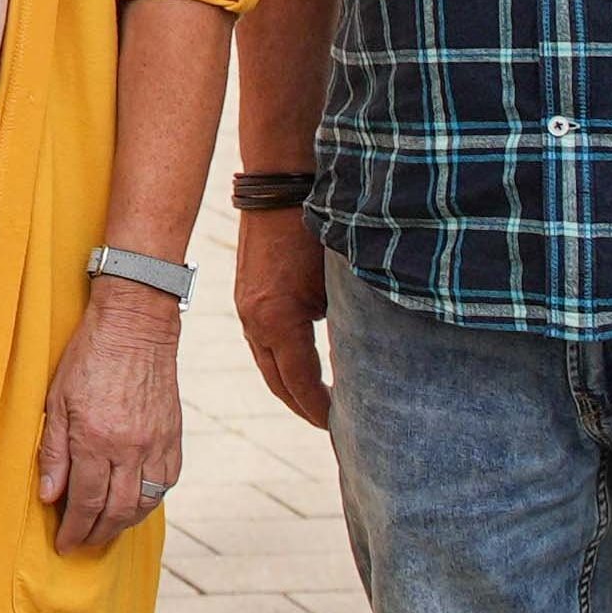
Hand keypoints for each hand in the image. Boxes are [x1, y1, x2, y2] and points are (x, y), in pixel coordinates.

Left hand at [38, 279, 185, 549]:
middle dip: (96, 534)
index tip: (63, 544)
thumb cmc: (88, 358)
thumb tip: (50, 497)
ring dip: (123, 524)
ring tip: (104, 531)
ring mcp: (156, 445)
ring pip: (143, 503)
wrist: (136, 326)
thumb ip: (53, 451)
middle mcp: (130, 448)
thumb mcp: (56, 400)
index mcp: (95, 440)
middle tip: (81, 544)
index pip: (85, 502)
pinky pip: (165, 484)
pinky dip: (149, 503)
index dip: (74, 529)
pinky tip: (134, 506)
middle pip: (116, 511)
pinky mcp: (174, 438)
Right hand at [235, 206, 332, 430]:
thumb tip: (366, 364)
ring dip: (291, 385)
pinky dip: (282, 361)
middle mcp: (254, 320)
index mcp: (277, 321)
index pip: (300, 384)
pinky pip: (262, 342)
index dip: (321, 410)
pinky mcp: (246, 295)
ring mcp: (246, 307)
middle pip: (277, 382)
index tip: (344, 427)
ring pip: (267, 363)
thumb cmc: (316, 230)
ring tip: (320, 402)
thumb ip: (346, 327)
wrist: (279, 185)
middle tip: (334, 425)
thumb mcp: (339, 285)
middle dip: (303, 407)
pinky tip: (304, 363)